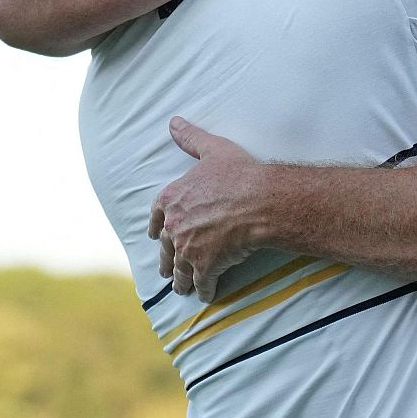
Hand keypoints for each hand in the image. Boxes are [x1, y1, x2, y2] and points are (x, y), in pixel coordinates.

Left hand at [148, 117, 264, 302]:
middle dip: (167, 260)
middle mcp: (175, 224)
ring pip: (180, 269)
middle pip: (166, 248)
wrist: (260, 200)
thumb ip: (190, 138)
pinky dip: (204, 290)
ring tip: (182, 288)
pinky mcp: (205, 266)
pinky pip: (202, 282)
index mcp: (172, 198)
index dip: (156, 227)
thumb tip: (174, 122)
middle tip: (167, 271)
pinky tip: (207, 295)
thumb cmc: (239, 174)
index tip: (155, 236)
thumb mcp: (213, 149)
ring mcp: (188, 247)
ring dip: (181, 280)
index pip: (156, 216)